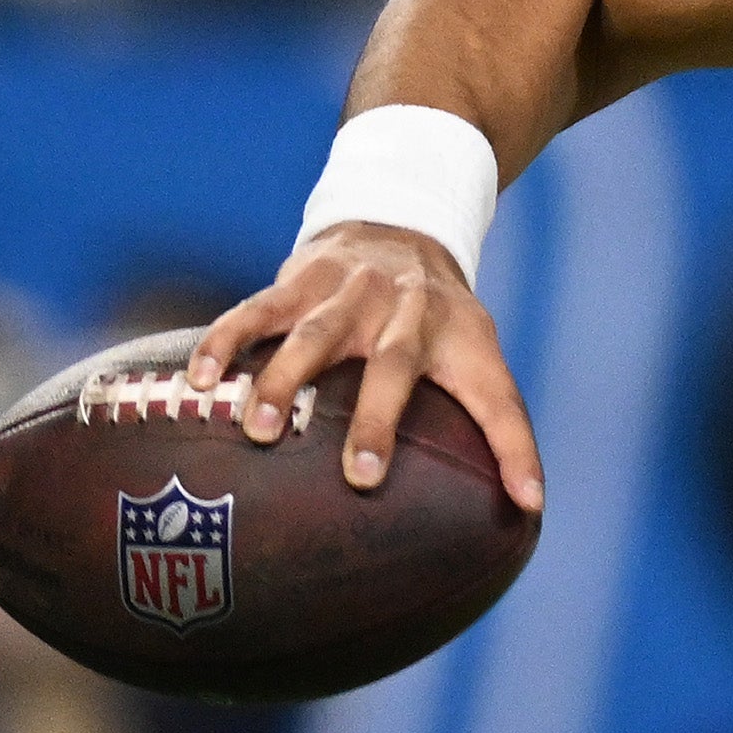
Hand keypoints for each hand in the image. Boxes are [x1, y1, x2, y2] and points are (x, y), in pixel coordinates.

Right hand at [187, 221, 543, 509]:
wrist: (399, 225)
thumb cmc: (439, 322)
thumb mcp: (478, 358)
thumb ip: (497, 427)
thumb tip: (532, 507)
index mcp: (463, 339)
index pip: (500, 398)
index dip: (518, 449)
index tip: (529, 502)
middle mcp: (409, 311)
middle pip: (394, 364)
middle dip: (377, 420)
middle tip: (359, 475)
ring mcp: (351, 292)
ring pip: (315, 335)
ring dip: (285, 381)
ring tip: (258, 429)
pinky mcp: (301, 280)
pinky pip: (258, 310)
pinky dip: (226, 342)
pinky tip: (199, 382)